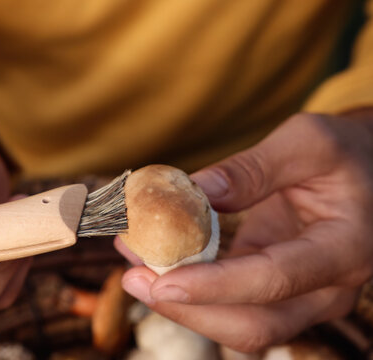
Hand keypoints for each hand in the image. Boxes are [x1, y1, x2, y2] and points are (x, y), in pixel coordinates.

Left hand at [120, 112, 372, 351]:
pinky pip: (233, 305)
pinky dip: (192, 290)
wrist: (369, 174)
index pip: (275, 279)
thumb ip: (253, 169)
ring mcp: (303, 296)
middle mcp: (328, 287)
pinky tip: (155, 263)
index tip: (162, 281)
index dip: (216, 286)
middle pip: (255, 324)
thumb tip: (194, 191)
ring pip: (240, 325)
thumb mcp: (307, 142)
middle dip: (189, 309)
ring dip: (184, 306)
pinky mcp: (278, 291)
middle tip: (134, 280)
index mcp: (344, 248)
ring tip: (134, 270)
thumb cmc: (346, 153)